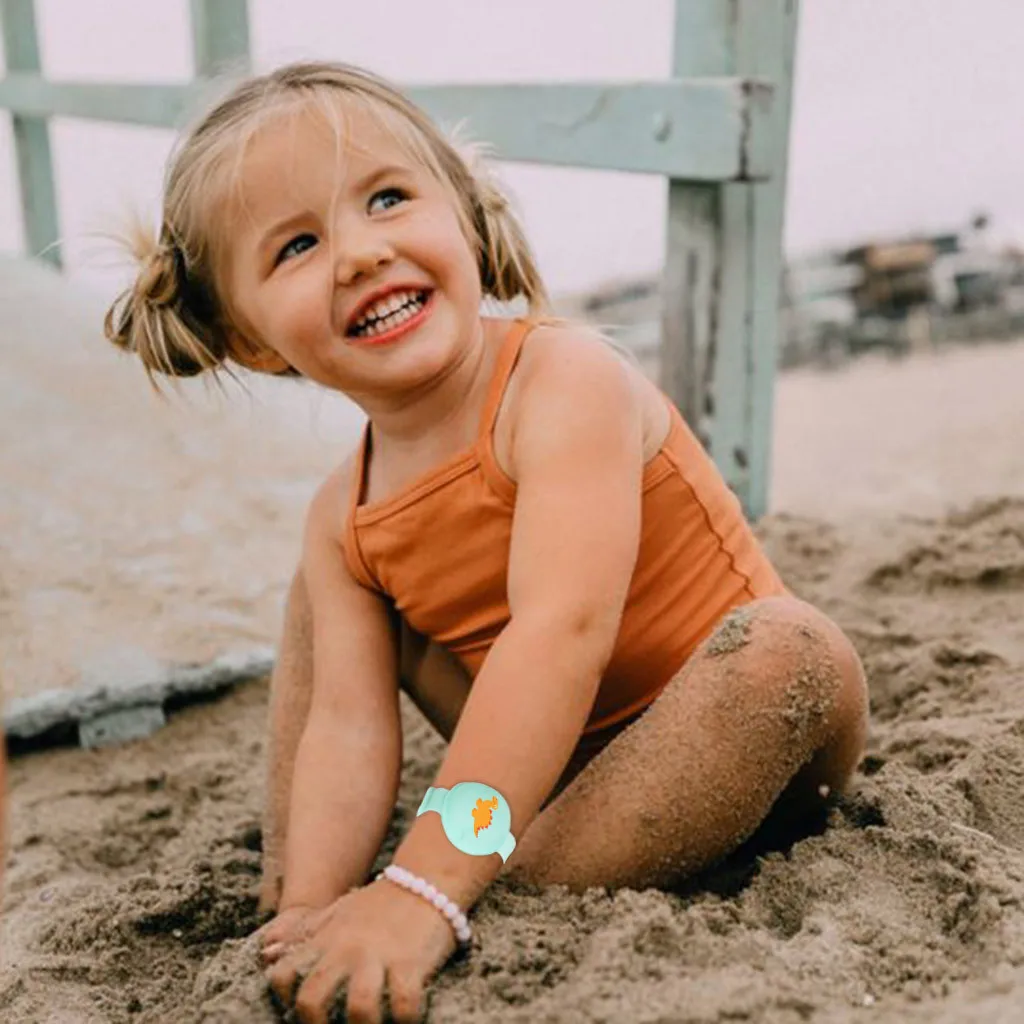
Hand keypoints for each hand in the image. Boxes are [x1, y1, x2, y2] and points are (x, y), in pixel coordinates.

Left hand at [265, 876, 458, 1023]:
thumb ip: (305, 933)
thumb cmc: (379, 903)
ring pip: (359, 1008)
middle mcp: (346, 949)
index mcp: (326, 939)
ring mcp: (378, 956)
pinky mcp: (410, 963)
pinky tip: (406, 1018)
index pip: (282, 974)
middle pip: (312, 999)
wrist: (425, 878)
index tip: (297, 1008)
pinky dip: (405, 1019)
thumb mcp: (337, 912)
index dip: (283, 998)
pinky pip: (404, 1004)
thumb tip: (267, 952)